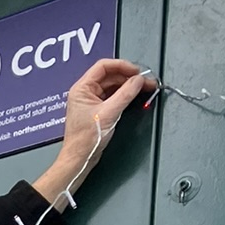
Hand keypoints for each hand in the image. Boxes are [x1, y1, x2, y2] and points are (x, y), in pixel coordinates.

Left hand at [34, 59, 156, 207]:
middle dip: (129, 77)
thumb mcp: (109, 113)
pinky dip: (125, 95)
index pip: (104, 66)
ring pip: (113, 85)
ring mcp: (91, 101)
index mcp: (81, 88)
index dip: (122, 65)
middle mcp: (85, 92)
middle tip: (144, 81)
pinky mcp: (98, 110)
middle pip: (111, 75)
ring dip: (129, 86)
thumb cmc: (85, 140)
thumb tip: (138, 80)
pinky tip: (134, 97)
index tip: (136, 71)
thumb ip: (125, 94)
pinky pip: (114, 96)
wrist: (80, 158)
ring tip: (143, 88)